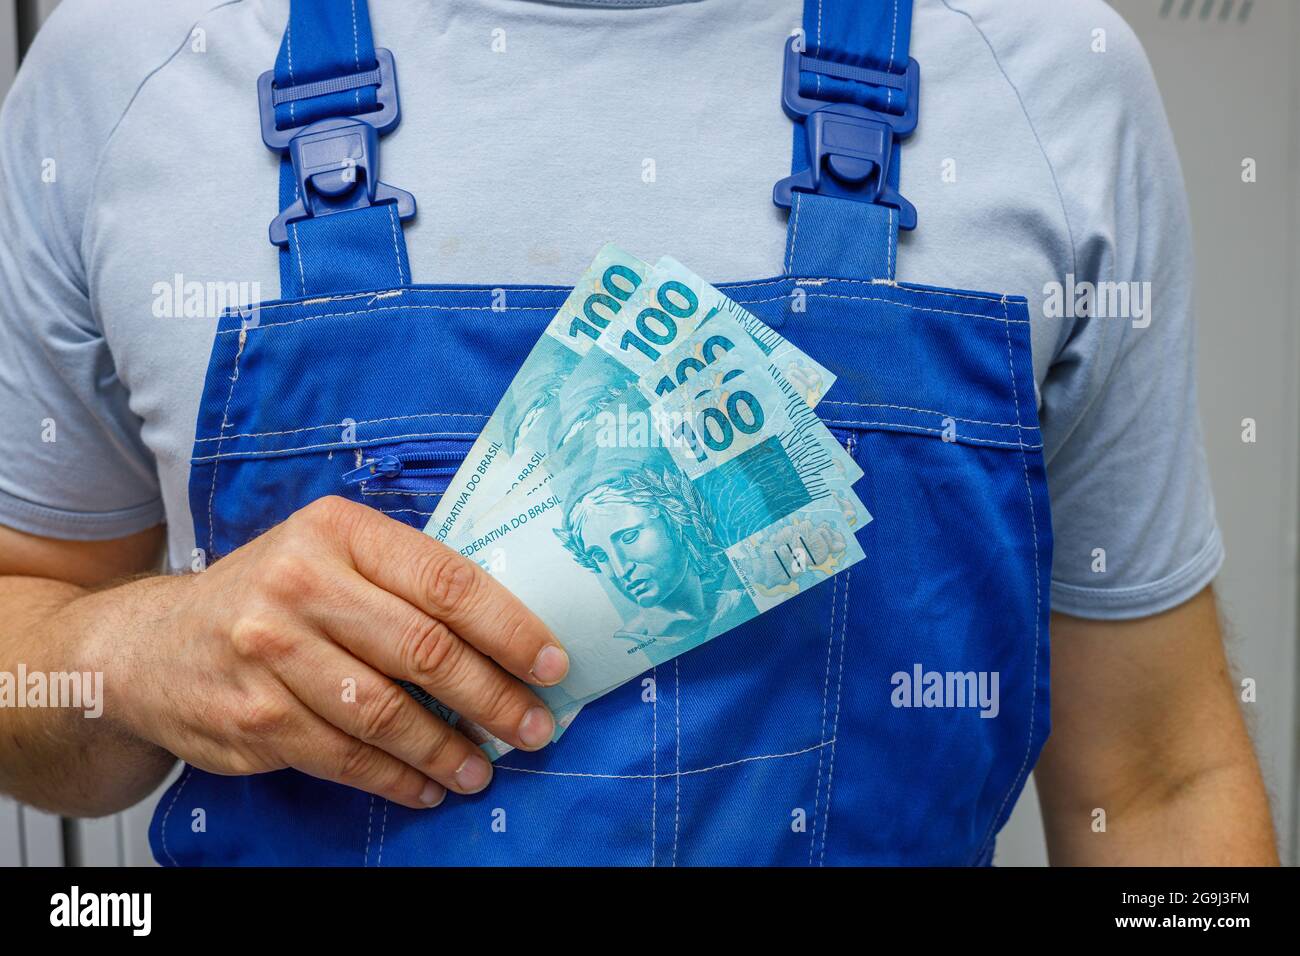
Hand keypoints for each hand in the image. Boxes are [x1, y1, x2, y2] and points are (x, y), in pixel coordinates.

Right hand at [96, 496, 567, 808]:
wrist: (151, 642)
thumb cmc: (269, 593)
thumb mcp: (330, 553)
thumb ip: (404, 578)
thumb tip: (509, 633)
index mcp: (338, 531)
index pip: (445, 581)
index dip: (510, 627)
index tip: (552, 663)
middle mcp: (300, 584)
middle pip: (423, 650)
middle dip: (493, 696)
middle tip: (534, 726)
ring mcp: (270, 653)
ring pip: (386, 713)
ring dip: (448, 748)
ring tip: (484, 766)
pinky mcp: (253, 717)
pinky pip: (345, 757)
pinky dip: (397, 777)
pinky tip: (428, 784)